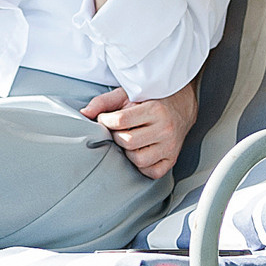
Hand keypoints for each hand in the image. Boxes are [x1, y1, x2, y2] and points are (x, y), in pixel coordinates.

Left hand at [81, 80, 199, 180]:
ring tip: (130, 140)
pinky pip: (152, 172)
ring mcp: (170, 146)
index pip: (120, 121)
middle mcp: (165, 129)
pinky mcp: (172, 159)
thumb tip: (83, 114)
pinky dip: (142, 165)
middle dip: (116, 136)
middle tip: (118, 130)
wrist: (182, 105)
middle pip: (127, 141)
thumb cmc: (152, 99)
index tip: (105, 118)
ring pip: (138, 159)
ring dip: (128, 151)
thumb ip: (104, 102)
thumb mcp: (128, 94)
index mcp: (155, 110)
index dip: (105, 120)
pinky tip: (140, 151)